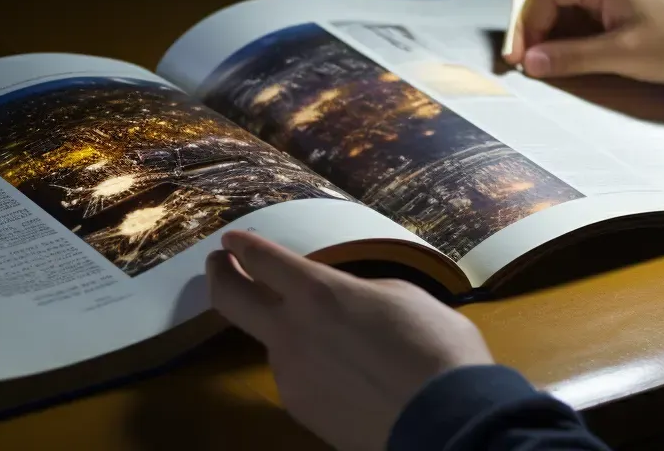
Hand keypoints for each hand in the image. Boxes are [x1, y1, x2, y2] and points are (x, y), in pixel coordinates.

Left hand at [207, 230, 494, 450]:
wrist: (444, 423)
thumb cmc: (437, 350)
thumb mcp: (404, 298)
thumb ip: (359, 293)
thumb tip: (345, 303)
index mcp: (319, 293)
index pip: (263, 260)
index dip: (244, 245)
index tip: (233, 240)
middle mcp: (291, 332)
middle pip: (230, 298)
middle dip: (220, 274)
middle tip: (221, 264)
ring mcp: (290, 375)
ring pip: (276, 343)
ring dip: (292, 333)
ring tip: (339, 342)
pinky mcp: (300, 410)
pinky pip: (298, 377)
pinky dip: (313, 368)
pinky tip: (348, 376)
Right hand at [506, 0, 663, 83]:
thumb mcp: (622, 55)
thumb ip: (571, 57)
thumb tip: (532, 63)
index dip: (527, 24)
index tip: (521, 58)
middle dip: (540, 24)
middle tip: (533, 60)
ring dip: (562, 24)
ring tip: (558, 58)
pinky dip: (583, 20)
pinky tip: (584, 45)